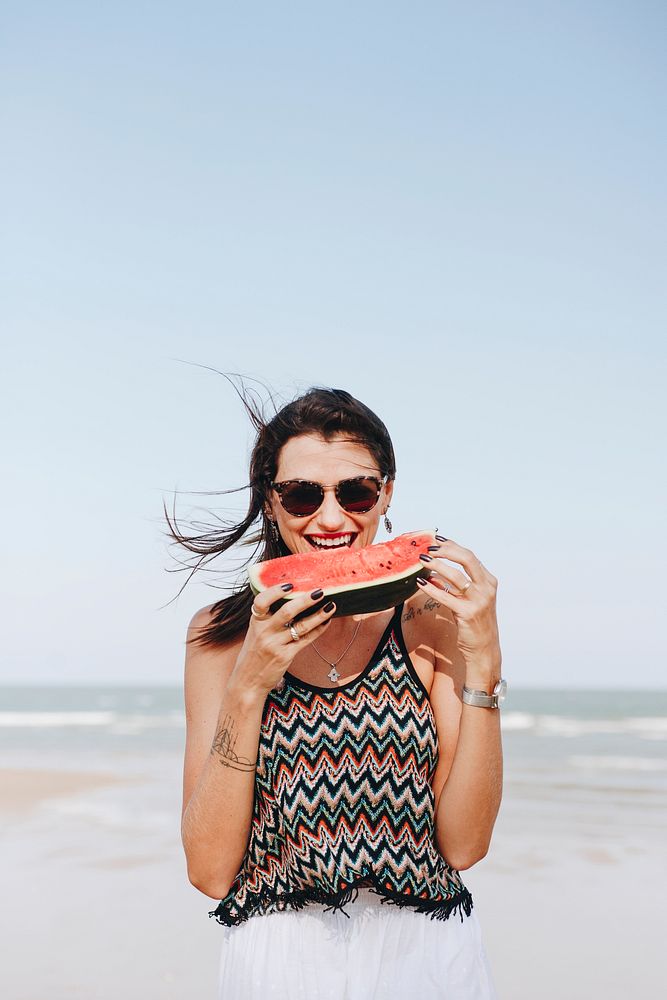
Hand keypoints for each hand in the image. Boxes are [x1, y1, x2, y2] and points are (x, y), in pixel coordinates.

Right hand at [231, 585, 335, 695]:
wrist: (247, 682)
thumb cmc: (253, 655)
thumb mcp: (254, 633)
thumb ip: (267, 618)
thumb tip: (290, 598)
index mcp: (255, 622)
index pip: (261, 601)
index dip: (275, 591)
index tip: (290, 584)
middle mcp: (264, 632)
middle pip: (287, 612)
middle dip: (306, 600)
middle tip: (320, 591)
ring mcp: (275, 644)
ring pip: (301, 626)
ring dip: (318, 615)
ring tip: (331, 605)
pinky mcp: (285, 656)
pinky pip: (306, 640)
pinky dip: (318, 630)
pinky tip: (326, 622)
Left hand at [416, 538, 500, 674]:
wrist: (484, 648)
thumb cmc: (475, 623)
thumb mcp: (468, 600)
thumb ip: (454, 587)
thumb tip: (433, 574)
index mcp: (488, 581)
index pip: (469, 556)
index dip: (452, 546)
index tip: (436, 539)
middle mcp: (486, 588)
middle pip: (467, 559)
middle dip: (446, 550)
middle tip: (429, 547)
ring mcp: (479, 600)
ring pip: (456, 575)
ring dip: (437, 565)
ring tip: (422, 560)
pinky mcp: (468, 613)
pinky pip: (446, 596)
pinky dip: (432, 588)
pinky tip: (420, 583)